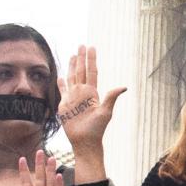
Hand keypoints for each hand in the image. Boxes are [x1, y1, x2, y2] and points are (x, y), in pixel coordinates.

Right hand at [58, 45, 126, 161]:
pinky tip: (62, 76)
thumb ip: (111, 97)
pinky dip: (61, 83)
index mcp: (92, 92)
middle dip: (81, 58)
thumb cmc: (96, 129)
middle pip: (81, 71)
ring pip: (72, 77)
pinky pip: (62, 90)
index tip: (91, 47)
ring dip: (71, 66)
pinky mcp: (64, 105)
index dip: (91, 60)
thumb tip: (123, 87)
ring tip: (72, 55)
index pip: (92, 71)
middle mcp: (82, 93)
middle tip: (82, 45)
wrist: (84, 141)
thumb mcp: (105, 112)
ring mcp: (73, 98)